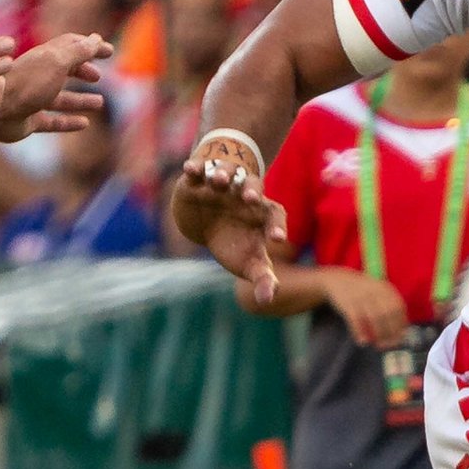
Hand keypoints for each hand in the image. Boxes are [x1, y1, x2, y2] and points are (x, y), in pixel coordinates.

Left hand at [0, 32, 112, 140]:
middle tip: (98, 77)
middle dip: (82, 71)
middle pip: (63, 71)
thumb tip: (96, 39)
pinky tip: (84, 124)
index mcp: (45, 57)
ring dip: (80, 99)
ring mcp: (32, 100)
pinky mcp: (29, 121)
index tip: (109, 50)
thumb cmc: (27, 82)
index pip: (70, 46)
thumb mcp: (58, 62)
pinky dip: (69, 122)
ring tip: (99, 102)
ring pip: (60, 98)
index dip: (90, 46)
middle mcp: (38, 76)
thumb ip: (78, 51)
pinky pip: (53, 121)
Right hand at [172, 139, 290, 303]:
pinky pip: (200, 169)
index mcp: (263, 212)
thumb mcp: (250, 262)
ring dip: (223, 174)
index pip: (276, 216)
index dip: (277, 226)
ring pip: (227, 173)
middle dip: (251, 189)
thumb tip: (268, 300)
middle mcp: (244, 193)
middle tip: (249, 197)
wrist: (205, 223)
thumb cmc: (235, 243)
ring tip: (218, 180)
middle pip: (253, 186)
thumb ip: (262, 277)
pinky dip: (196, 168)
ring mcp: (223, 185)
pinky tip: (190, 169)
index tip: (277, 240)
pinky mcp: (199, 180)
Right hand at [325, 268, 413, 347]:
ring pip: (374, 317)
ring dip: (378, 334)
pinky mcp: (347, 302)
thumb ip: (388, 308)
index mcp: (385, 288)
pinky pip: (356, 319)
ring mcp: (361, 295)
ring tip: (378, 345)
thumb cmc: (361, 291)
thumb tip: (401, 332)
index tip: (400, 338)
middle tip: (388, 345)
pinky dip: (359, 332)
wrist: (336, 279)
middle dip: (390, 332)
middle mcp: (375, 290)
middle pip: (388, 313)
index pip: (398, 307)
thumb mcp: (377, 293)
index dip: (400, 324)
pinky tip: (363, 341)